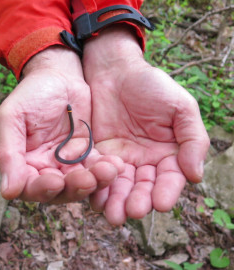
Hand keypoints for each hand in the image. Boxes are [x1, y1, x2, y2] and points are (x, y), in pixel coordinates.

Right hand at [0, 47, 123, 203]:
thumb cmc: (31, 93)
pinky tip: (115, 165)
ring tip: (107, 171)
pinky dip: (106, 169)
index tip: (54, 181)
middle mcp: (45, 168)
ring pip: (81, 183)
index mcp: (23, 162)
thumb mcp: (12, 117)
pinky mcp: (87, 154)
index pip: (29, 188)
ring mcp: (68, 162)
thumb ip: (8, 153)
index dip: (41, 190)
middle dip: (73, 188)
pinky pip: (97, 167)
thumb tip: (7, 192)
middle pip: (59, 191)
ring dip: (94, 182)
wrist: (59, 75)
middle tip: (87, 179)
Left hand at [82, 26, 209, 224]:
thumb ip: (192, 139)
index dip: (166, 191)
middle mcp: (144, 162)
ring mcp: (120, 160)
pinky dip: (96, 188)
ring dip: (116, 202)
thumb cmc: (151, 86)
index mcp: (168, 153)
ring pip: (119, 186)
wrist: (114, 71)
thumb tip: (195, 176)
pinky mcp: (97, 155)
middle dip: (138, 201)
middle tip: (132, 212)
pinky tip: (94, 199)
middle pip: (142, 187)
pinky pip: (97, 174)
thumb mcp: (180, 107)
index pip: (169, 178)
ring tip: (113, 215)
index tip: (160, 204)